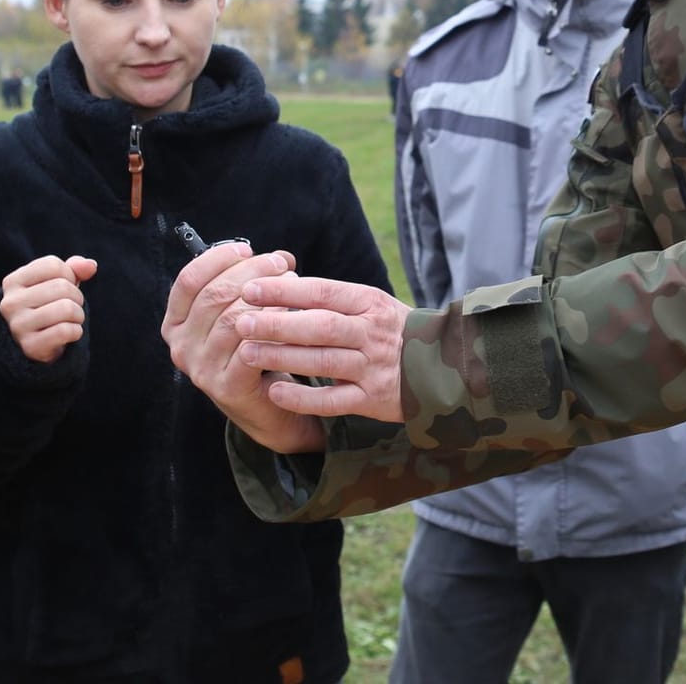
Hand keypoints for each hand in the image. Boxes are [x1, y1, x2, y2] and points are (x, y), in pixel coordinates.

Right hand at [0, 255, 97, 362]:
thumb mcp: (59, 282)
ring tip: (71, 320)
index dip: (69, 275)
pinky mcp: (30, 346)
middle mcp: (10, 303)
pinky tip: (69, 334)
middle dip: (77, 297)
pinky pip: (65, 331)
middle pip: (62, 286)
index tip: (64, 288)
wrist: (40, 344)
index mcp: (13, 282)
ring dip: (78, 315)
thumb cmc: (50, 305)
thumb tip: (90, 265)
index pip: (53, 265)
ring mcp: (18, 326)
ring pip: (66, 308)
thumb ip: (75, 268)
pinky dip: (76, 331)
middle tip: (70, 307)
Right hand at [162, 243, 324, 453]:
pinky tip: (290, 312)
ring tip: (292, 284)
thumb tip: (280, 258)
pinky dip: (272, 323)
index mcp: (177, 324)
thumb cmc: (257, 349)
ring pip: (232, 319)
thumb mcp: (244, 313)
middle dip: (250, 273)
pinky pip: (250, 346)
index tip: (247, 249)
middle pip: (213, 296)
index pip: (188, 281)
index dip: (217, 259)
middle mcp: (181, 347)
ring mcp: (200, 370)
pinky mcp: (226, 387)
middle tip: (281, 263)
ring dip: (266, 296)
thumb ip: (252, 284)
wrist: (271, 406)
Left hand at [232, 276, 411, 422]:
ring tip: (248, 352)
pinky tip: (275, 392)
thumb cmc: (393, 332)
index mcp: (371, 303)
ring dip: (284, 357)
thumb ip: (332, 299)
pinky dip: (303, 398)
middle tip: (242, 321)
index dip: (285, 291)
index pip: (323, 292)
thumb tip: (279, 283)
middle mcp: (373, 333)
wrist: (443, 367)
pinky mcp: (374, 400)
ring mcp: (374, 367)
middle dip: (278, 324)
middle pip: (321, 326)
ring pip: (324, 361)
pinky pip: (334, 401)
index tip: (251, 288)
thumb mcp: (371, 305)